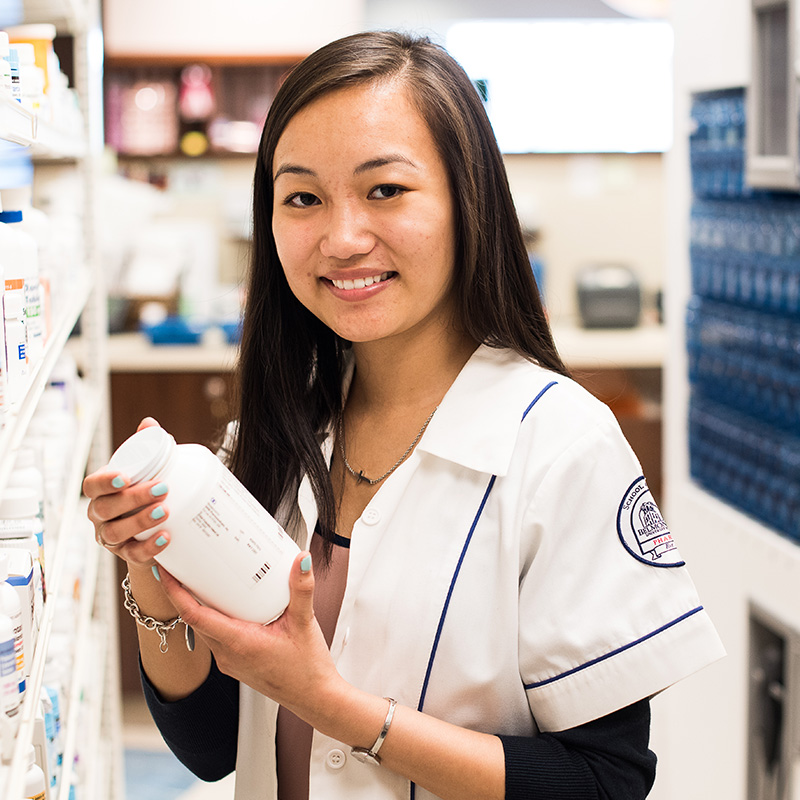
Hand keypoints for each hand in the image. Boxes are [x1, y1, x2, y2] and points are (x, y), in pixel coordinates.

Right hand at [83, 417, 171, 565]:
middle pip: (105, 509)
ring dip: (140, 521)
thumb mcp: (143, 471)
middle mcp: (99, 515)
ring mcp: (110, 537)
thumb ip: (144, 447)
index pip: (91, 486)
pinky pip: (132, 555)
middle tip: (162, 489)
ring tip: (165, 511)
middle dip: (132, 499)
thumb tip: (149, 423)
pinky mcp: (125, 555)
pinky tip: (166, 537)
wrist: (148, 529)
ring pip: (115, 532)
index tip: (125, 477)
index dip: (104, 482)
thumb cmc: (141, 493)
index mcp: (101, 492)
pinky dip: (149, 547)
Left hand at [158, 551, 344, 717]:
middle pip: (193, 619)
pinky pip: (214, 637)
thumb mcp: (305, 622)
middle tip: (180, 566)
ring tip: (197, 580)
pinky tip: (224, 606)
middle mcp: (228, 654)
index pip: (194, 615)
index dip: (175, 592)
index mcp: (239, 643)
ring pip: (203, 629)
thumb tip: (301, 561)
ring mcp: (229, 661)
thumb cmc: (307, 669)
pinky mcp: (235, 663)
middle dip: (181, 593)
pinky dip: (212, 618)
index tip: (165, 572)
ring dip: (195, 606)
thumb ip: (302, 589)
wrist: (314, 698)